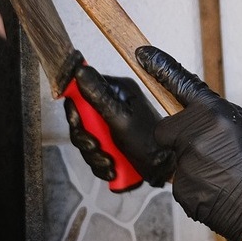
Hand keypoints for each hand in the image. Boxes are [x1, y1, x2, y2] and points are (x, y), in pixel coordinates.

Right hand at [63, 64, 173, 190]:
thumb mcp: (121, 119)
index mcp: (118, 92)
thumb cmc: (152, 142)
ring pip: (87, 138)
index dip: (75, 108)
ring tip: (110, 161)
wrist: (166, 170)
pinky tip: (112, 168)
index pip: (82, 91)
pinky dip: (100, 164)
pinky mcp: (113, 142)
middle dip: (86, 138)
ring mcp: (113, 125)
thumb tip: (81, 70)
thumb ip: (98, 96)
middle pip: (81, 119)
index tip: (78, 121)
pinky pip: (95, 152)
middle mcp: (114, 105)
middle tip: (97, 146)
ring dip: (94, 155)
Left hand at [138, 46, 241, 240]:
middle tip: (206, 151)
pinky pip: (181, 182)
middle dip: (179, 137)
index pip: (181, 85)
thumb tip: (203, 110)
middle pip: (167, 129)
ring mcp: (186, 166)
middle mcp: (196, 138)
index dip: (160, 68)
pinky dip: (195, 186)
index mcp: (215, 116)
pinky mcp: (182, 191)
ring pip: (176, 158)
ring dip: (192, 164)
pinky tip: (217, 191)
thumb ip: (223, 114)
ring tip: (221, 176)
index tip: (142, 55)